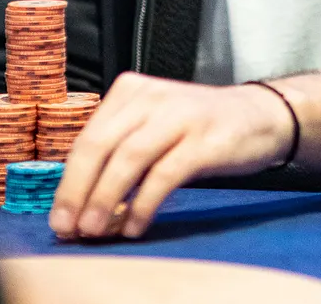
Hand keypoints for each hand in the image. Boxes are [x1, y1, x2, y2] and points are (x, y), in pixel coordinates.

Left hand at [49, 73, 292, 238]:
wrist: (260, 116)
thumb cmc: (198, 127)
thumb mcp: (153, 124)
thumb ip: (119, 149)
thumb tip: (80, 202)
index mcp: (131, 90)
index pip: (87, 138)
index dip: (68, 181)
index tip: (60, 217)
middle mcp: (152, 97)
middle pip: (100, 145)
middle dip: (78, 191)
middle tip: (69, 227)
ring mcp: (180, 115)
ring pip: (128, 159)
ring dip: (105, 199)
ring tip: (95, 230)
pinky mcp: (205, 139)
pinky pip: (164, 175)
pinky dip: (144, 204)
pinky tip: (135, 225)